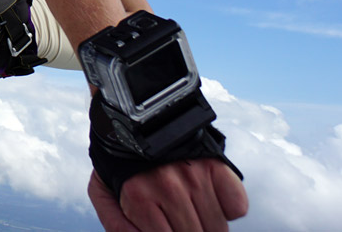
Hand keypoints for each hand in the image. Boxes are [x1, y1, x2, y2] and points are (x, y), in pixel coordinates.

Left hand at [89, 159, 247, 231]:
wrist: (136, 119)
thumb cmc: (122, 162)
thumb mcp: (104, 192)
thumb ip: (118, 226)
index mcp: (138, 198)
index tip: (168, 227)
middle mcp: (168, 187)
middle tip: (180, 221)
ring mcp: (195, 175)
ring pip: (218, 228)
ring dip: (208, 225)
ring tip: (192, 211)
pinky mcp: (217, 165)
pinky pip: (237, 208)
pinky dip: (228, 210)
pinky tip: (210, 198)